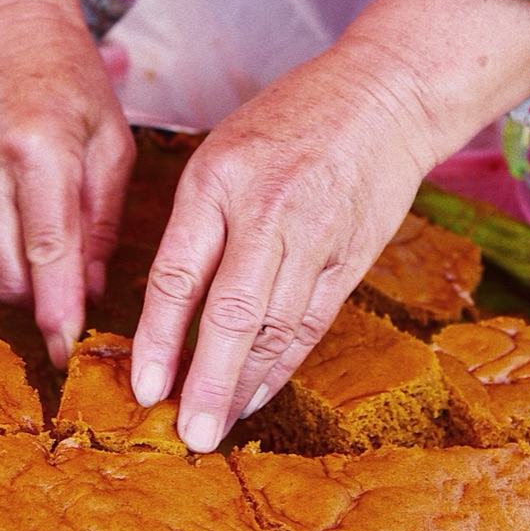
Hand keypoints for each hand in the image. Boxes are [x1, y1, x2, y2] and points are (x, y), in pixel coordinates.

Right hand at [0, 0, 134, 366]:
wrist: (6, 31)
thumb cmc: (71, 79)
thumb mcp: (112, 139)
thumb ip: (103, 217)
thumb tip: (93, 287)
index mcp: (39, 148)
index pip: (48, 248)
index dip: (58, 307)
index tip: (69, 350)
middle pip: (10, 272)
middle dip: (42, 307)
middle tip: (76, 324)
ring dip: (28, 280)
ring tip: (65, 269)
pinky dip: (12, 246)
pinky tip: (35, 220)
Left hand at [130, 0, 529, 449]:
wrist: (385, 96)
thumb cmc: (290, 119)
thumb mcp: (223, 149)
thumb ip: (197, 222)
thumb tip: (166, 306)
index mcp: (218, 180)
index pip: (178, 273)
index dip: (158, 337)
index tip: (144, 387)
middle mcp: (267, 211)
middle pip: (231, 313)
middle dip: (206, 380)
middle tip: (188, 434)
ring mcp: (316, 236)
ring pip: (275, 327)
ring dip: (243, 383)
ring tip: (217, 425)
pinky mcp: (352, 256)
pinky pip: (312, 322)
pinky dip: (283, 364)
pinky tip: (258, 393)